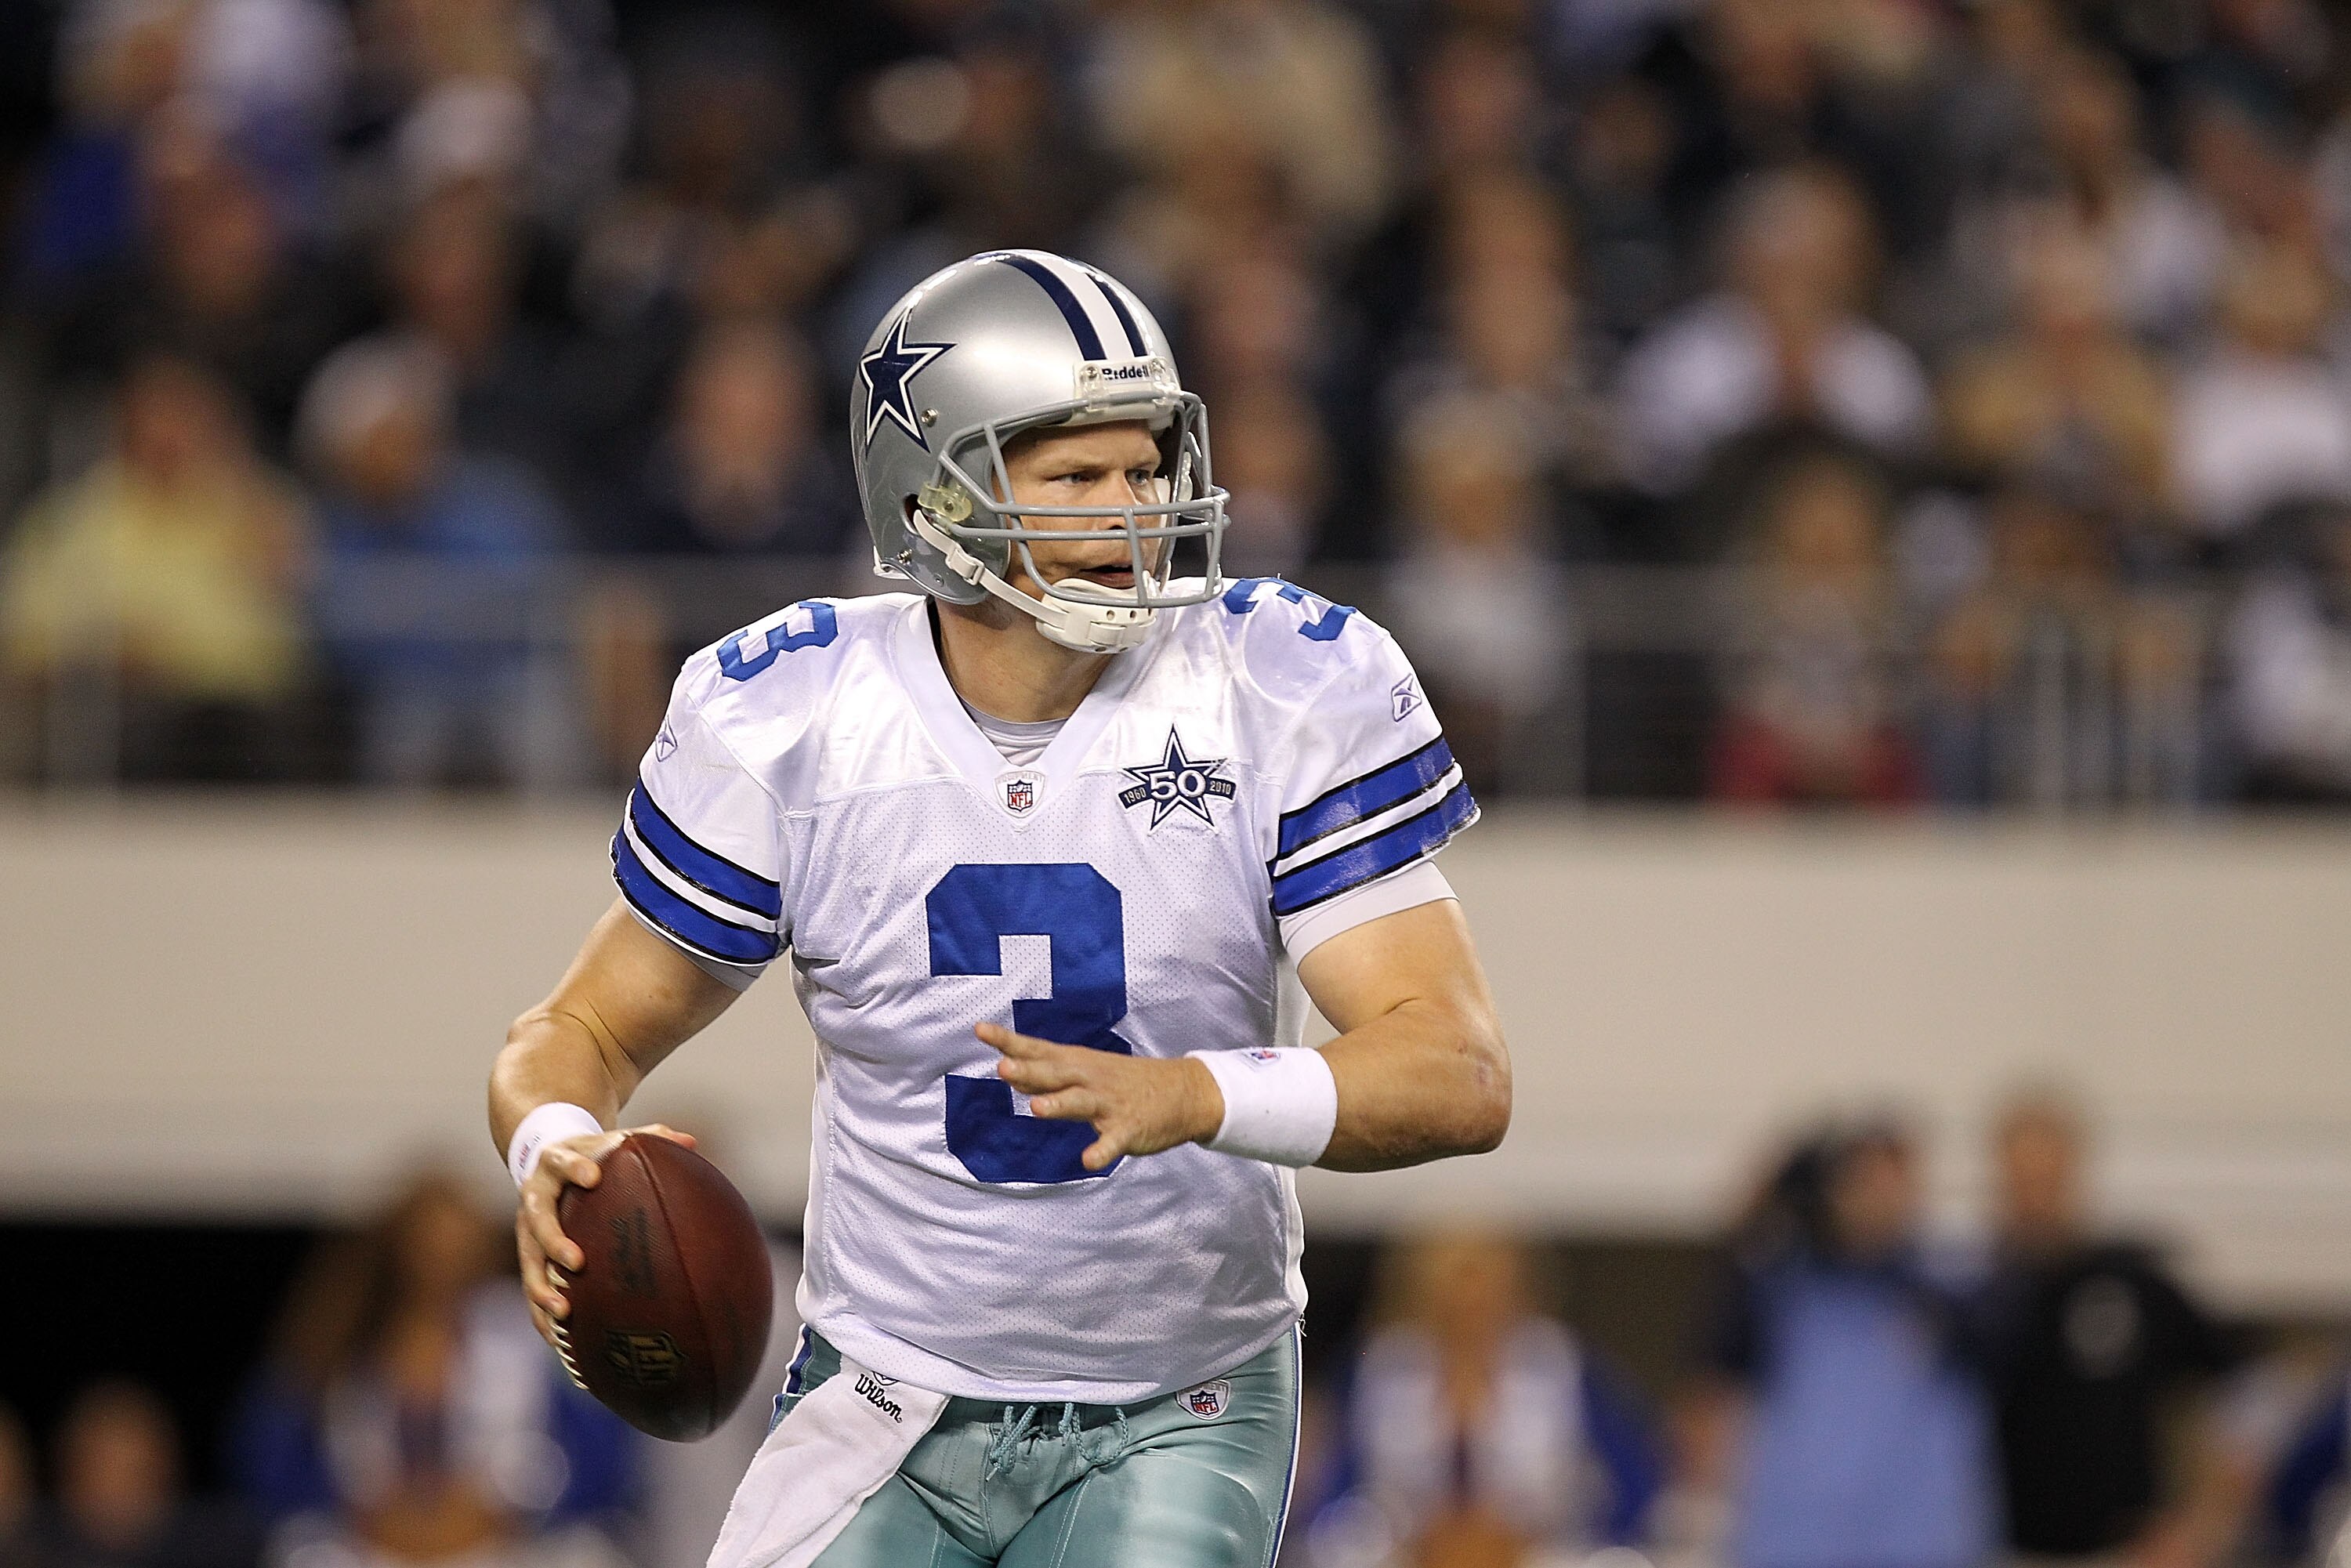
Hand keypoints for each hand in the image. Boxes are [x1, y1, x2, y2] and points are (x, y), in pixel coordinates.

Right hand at [514, 1123, 695, 1348]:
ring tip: (563, 1311)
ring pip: (528, 1261)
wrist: (547, 1159)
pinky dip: (542, 1313)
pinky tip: (560, 1341)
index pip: (562, 1162)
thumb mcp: (616, 1141)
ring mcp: (527, 1229)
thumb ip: (652, 1138)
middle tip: (576, 1261)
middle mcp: (535, 1197)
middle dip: (554, 1241)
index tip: (593, 1177)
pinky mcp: (529, 1255)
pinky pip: (532, 1287)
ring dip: (542, 1287)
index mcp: (556, 1164)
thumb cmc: (595, 1154)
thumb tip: (691, 1143)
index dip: (574, 1168)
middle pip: (537, 1220)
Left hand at [982, 1023, 1223, 1172]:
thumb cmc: (1125, 1082)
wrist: (1183, 1092)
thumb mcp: (1086, 1071)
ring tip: (1035, 1108)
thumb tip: (1010, 1074)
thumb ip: (1047, 1077)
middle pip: (1056, 1073)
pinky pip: (1112, 1142)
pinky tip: (1089, 1159)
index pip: (1038, 1049)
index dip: (1009, 1041)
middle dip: (1030, 1071)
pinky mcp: (1128, 1128)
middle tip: (1002, 1067)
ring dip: (1058, 1104)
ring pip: (1080, 1102)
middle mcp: (1091, 1079)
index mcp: (1078, 1064)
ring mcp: (1110, 1104)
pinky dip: (1101, 1150)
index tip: (980, 1030)